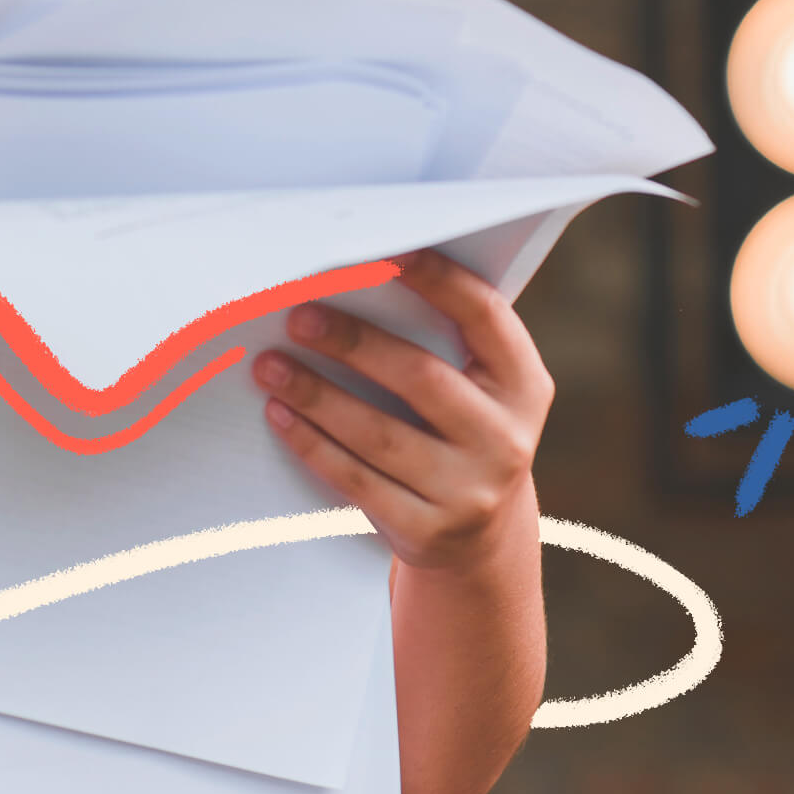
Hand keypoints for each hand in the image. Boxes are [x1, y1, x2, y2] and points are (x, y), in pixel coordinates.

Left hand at [251, 248, 552, 572]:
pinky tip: (279, 414)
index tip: (386, 254)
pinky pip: (356, 480)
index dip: (440, 281)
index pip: (486, 318)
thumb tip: (349, 289)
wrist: (480, 538)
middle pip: (421, 378)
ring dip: (315, 395)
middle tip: (299, 316)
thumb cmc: (460, 435)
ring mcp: (469, 491)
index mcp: (524, 386)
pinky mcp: (427, 530)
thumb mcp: (478, 393)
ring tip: (269, 364)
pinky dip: (311, 443)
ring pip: (378, 435)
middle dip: (353, 343)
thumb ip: (440, 345)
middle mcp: (505, 439)